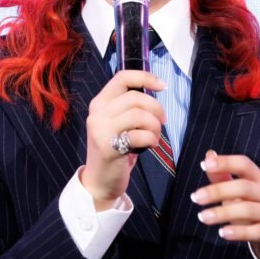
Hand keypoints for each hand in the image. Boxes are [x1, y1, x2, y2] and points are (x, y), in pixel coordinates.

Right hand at [80, 70, 165, 210]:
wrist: (100, 181)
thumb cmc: (115, 148)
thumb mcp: (116, 122)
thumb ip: (128, 106)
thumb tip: (154, 89)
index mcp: (99, 102)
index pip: (122, 77)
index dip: (145, 77)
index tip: (162, 86)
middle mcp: (97, 113)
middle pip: (135, 97)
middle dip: (156, 108)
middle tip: (162, 122)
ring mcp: (101, 130)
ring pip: (139, 115)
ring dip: (155, 126)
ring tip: (155, 135)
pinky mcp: (108, 147)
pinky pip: (139, 135)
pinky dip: (151, 139)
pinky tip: (150, 145)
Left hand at [191, 150, 259, 258]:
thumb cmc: (256, 206)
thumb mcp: (241, 190)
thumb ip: (223, 175)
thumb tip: (208, 156)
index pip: (244, 164)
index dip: (225, 162)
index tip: (204, 165)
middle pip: (243, 187)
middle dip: (217, 191)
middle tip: (195, 197)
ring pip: (248, 210)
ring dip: (223, 213)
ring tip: (202, 217)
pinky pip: (256, 231)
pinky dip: (238, 232)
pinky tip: (222, 232)